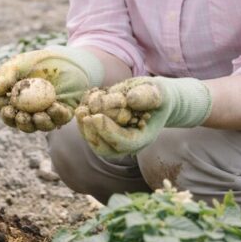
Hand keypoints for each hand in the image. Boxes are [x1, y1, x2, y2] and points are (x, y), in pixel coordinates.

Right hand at [0, 46, 104, 132]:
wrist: (64, 57)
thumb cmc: (36, 61)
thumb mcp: (18, 65)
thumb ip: (5, 76)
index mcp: (16, 102)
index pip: (7, 111)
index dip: (6, 113)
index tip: (8, 108)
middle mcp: (30, 111)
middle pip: (22, 123)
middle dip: (21, 123)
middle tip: (22, 116)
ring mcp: (47, 113)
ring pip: (41, 126)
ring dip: (39, 123)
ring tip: (39, 115)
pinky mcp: (64, 113)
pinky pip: (61, 119)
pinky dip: (57, 115)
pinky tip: (54, 107)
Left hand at [76, 76, 211, 156]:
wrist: (152, 99)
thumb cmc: (157, 96)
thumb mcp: (158, 93)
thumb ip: (148, 96)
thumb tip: (130, 99)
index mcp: (142, 138)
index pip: (123, 143)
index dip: (108, 131)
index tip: (96, 116)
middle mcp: (126, 143)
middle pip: (104, 148)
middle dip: (91, 133)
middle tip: (83, 113)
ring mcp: (114, 139)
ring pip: (93, 140)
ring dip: (83, 125)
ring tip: (81, 108)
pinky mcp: (103, 132)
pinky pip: (89, 130)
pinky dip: (83, 118)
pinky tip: (85, 102)